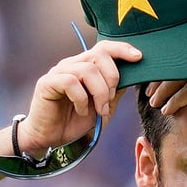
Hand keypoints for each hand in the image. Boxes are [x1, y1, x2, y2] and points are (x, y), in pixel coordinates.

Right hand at [21, 40, 141, 152]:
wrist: (52, 139)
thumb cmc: (76, 121)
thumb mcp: (104, 106)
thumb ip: (116, 90)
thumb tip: (134, 74)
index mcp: (86, 66)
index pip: (104, 47)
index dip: (122, 49)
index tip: (139, 57)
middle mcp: (72, 64)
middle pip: (99, 55)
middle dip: (112, 78)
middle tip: (110, 100)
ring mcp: (59, 72)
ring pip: (87, 69)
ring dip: (99, 92)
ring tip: (98, 109)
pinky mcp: (47, 83)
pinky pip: (70, 82)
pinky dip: (81, 99)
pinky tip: (81, 110)